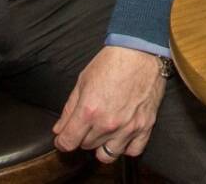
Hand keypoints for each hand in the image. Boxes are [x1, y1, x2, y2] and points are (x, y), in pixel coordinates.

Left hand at [53, 46, 167, 163]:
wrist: (141, 51)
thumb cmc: (111, 62)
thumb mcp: (83, 81)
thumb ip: (69, 109)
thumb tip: (59, 129)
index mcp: (89, 111)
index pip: (68, 143)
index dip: (62, 141)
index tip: (63, 138)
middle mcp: (108, 123)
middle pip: (86, 146)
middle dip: (83, 136)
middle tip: (88, 123)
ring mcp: (128, 127)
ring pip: (107, 154)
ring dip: (102, 145)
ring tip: (104, 132)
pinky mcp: (145, 125)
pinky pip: (133, 151)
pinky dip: (125, 147)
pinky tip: (122, 136)